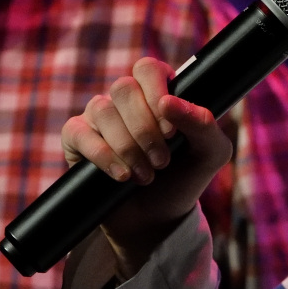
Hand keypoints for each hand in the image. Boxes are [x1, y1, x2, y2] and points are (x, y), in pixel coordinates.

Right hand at [61, 57, 234, 267]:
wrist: (158, 219)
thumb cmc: (185, 178)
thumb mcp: (210, 154)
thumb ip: (203, 124)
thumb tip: (168, 103)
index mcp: (157, 92)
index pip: (148, 69)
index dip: (156, 93)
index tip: (170, 132)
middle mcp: (125, 100)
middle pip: (123, 88)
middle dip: (145, 129)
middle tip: (162, 162)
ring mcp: (98, 118)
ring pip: (102, 110)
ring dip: (127, 147)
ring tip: (146, 176)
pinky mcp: (77, 140)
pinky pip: (78, 132)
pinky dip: (103, 155)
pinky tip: (122, 176)